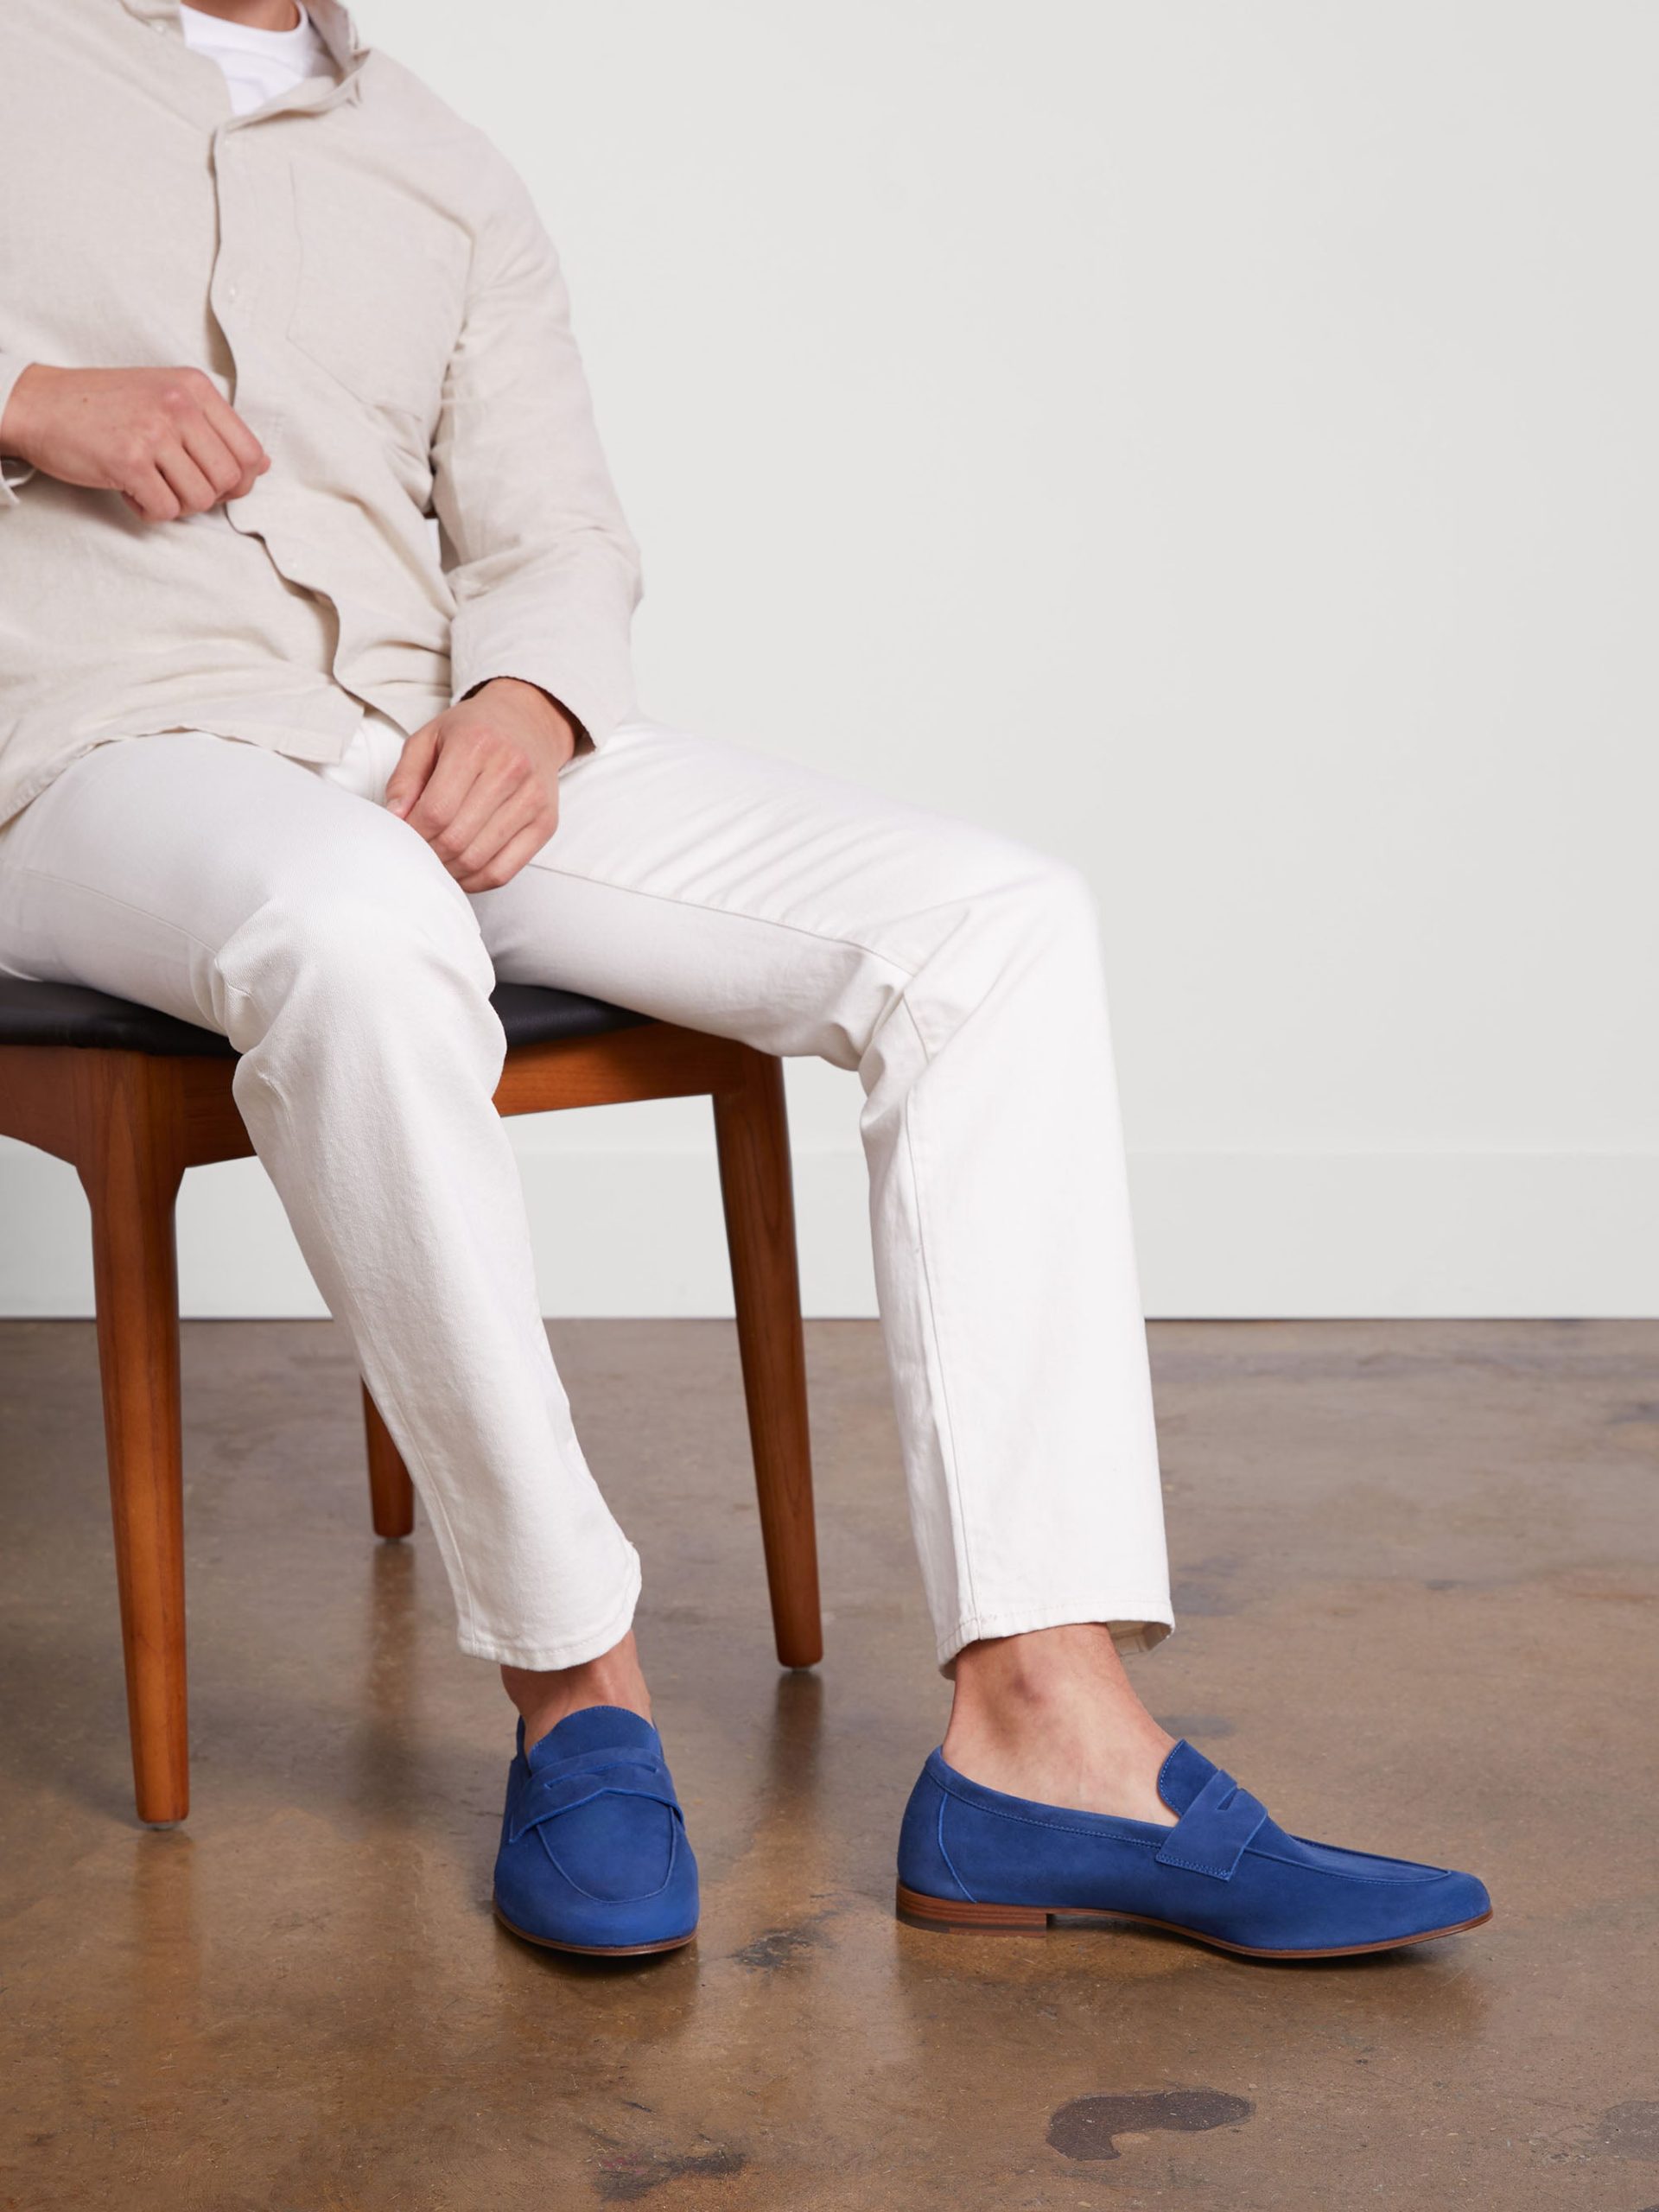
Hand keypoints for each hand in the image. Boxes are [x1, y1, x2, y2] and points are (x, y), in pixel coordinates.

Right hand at [0, 363, 268, 521]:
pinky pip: (165, 510)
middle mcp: (178, 405)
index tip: (214, 482)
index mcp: (194, 387)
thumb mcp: (165, 396)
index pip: (249, 450)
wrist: (41, 403)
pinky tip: (132, 492)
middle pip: (229, 480)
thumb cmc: (103, 405)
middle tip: (177, 486)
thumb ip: (212, 427)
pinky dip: (150, 512)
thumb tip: (260, 465)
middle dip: (208, 496)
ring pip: (200, 499)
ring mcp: (154, 432)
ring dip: (178, 505)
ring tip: (151, 485)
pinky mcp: (129, 460)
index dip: (240, 480)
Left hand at [385, 679, 577, 890]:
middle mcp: (511, 769)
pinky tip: (461, 871)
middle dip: (429, 854)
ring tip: (436, 861)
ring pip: (479, 860)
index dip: (413, 834)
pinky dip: (476, 881)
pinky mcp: (547, 823)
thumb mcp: (429, 738)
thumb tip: (395, 818)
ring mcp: (533, 799)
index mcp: (475, 744)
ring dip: (450, 871)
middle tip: (417, 852)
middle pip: (456, 838)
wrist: (529, 723)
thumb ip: (405, 777)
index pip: (436, 810)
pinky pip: (505, 871)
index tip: (403, 837)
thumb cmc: (474, 732)